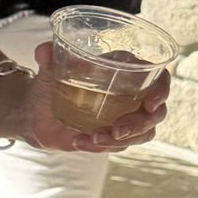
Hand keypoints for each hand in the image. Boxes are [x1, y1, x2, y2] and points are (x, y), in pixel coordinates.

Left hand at [4, 44, 169, 154]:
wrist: (36, 111)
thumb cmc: (51, 82)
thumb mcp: (49, 68)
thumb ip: (48, 56)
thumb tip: (43, 51)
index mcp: (126, 71)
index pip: (159, 79)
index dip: (161, 90)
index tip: (150, 104)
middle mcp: (132, 96)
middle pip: (156, 114)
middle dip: (139, 124)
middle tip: (116, 130)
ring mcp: (125, 119)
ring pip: (141, 135)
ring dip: (120, 140)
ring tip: (92, 138)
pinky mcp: (113, 138)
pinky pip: (118, 146)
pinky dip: (100, 146)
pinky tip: (78, 141)